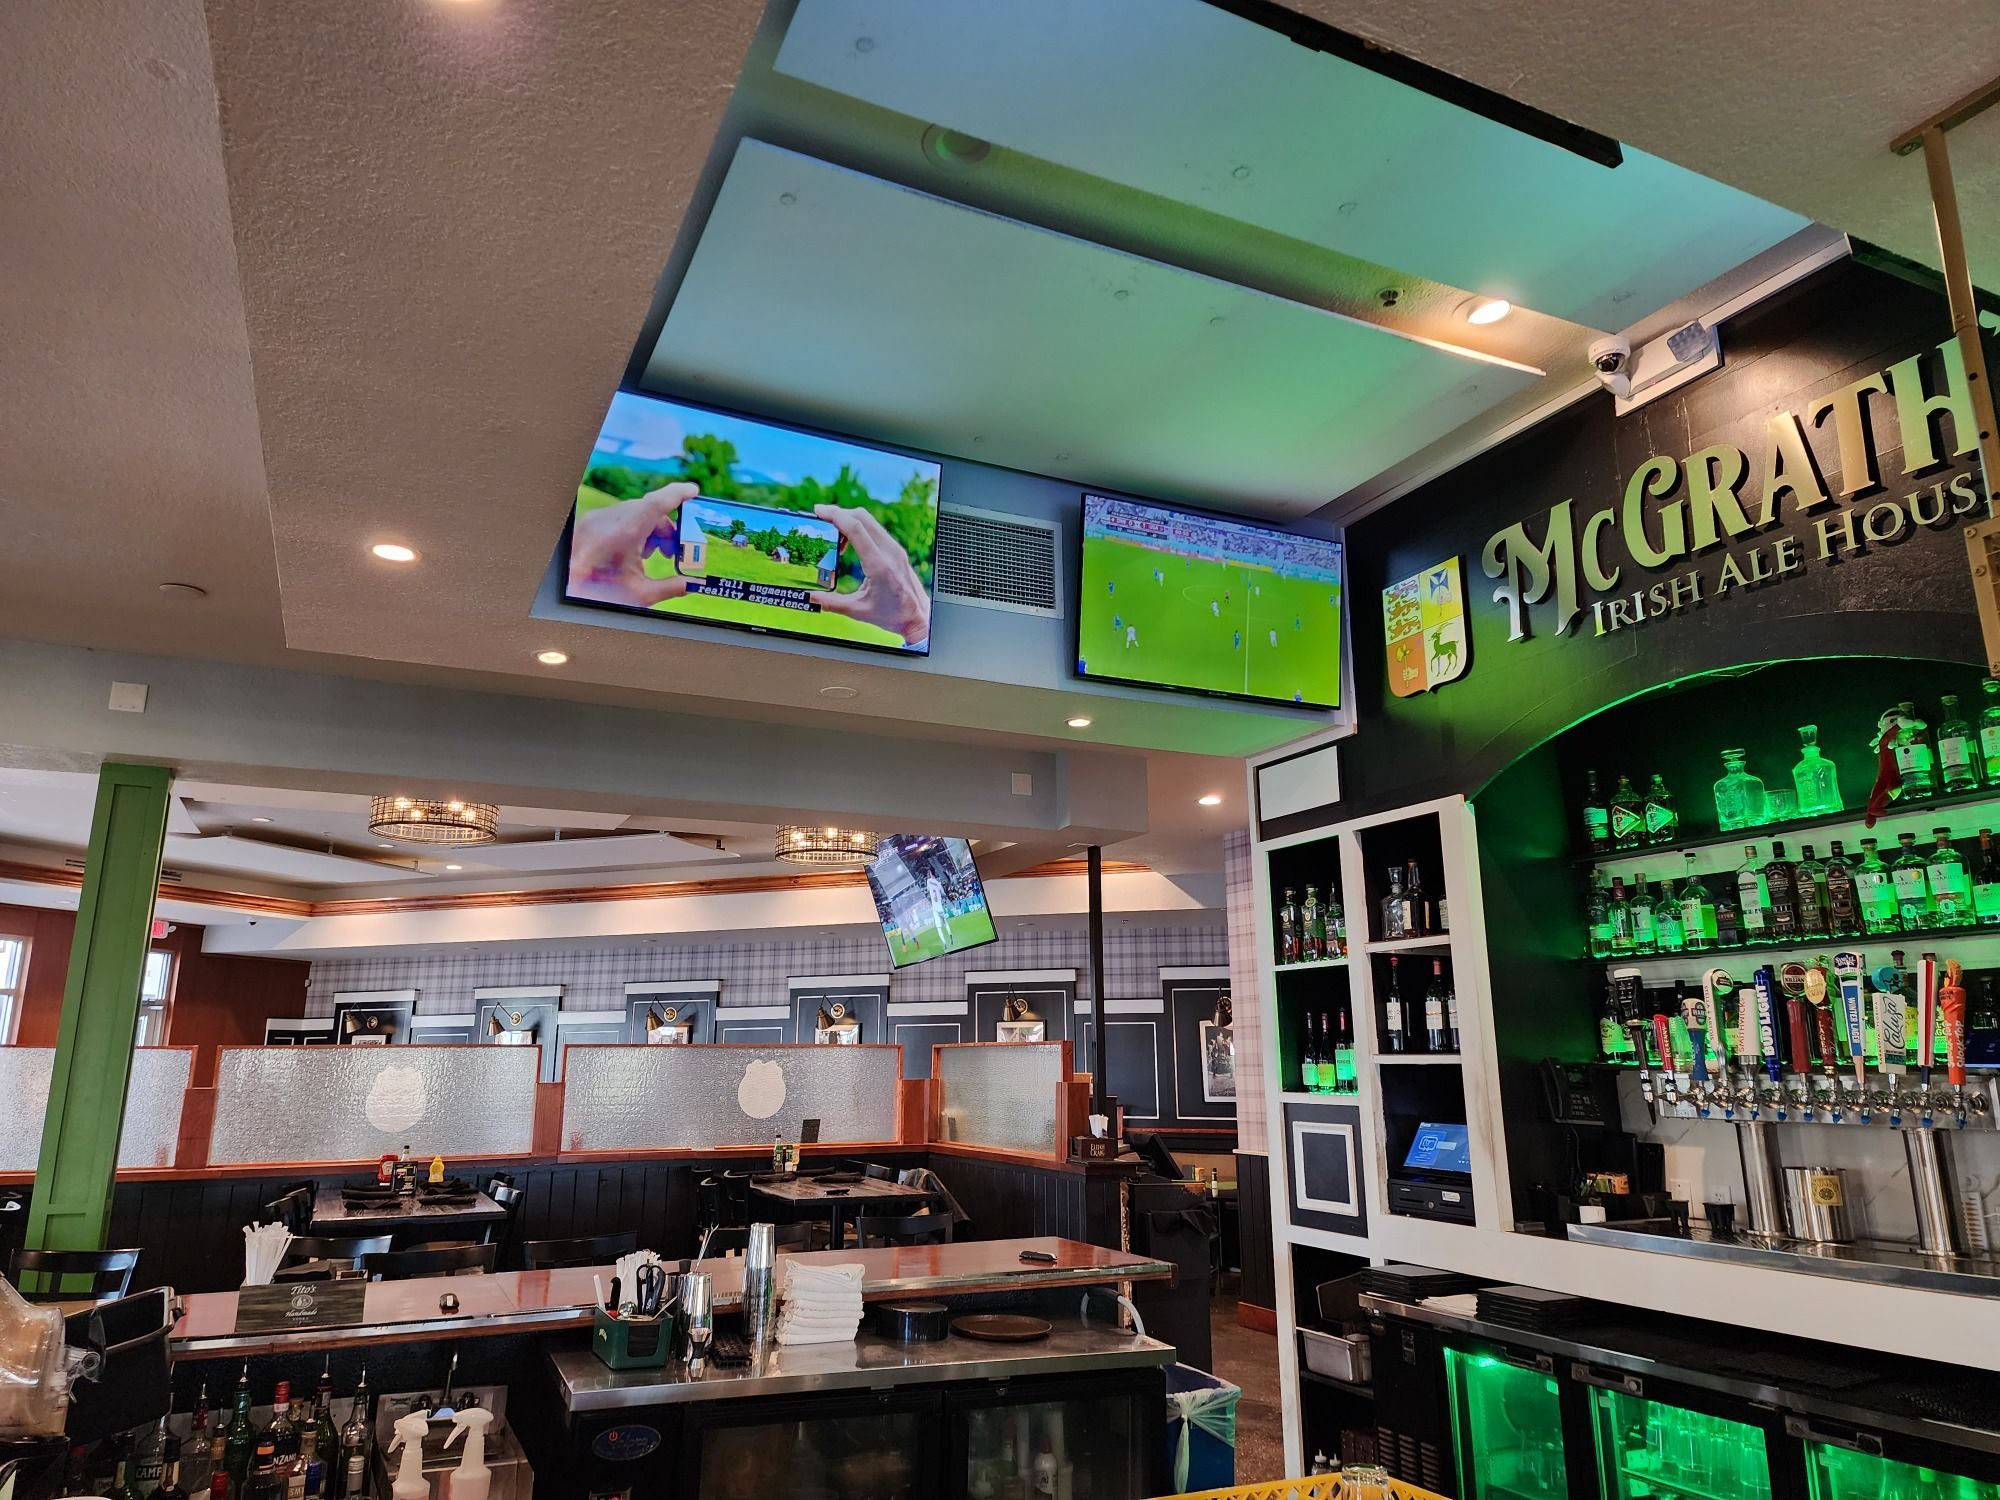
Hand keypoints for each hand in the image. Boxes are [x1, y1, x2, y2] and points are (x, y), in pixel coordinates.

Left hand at [566, 484, 695, 607]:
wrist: (567, 594)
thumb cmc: (598, 595)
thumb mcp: (640, 595)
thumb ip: (670, 587)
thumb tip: (690, 584)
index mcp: (622, 535)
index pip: (655, 504)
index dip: (677, 494)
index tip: (693, 490)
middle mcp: (607, 521)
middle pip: (648, 510)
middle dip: (666, 527)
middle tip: (675, 550)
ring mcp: (596, 519)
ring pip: (635, 511)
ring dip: (650, 528)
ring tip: (654, 553)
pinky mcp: (590, 522)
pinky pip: (620, 516)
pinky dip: (634, 528)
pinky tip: (636, 550)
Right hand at [808, 504, 929, 646]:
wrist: (918, 617)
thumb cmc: (891, 615)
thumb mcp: (857, 611)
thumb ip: (831, 603)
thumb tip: (809, 597)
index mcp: (879, 566)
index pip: (856, 530)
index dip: (835, 516)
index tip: (819, 511)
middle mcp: (889, 553)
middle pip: (862, 518)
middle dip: (839, 513)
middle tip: (820, 517)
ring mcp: (895, 549)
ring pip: (869, 521)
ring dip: (849, 520)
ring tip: (833, 533)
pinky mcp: (896, 550)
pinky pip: (875, 529)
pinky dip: (859, 527)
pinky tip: (848, 541)